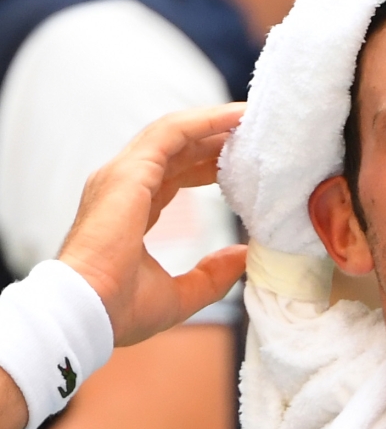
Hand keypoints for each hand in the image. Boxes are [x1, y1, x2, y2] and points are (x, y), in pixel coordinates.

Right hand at [58, 104, 247, 345]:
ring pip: (175, 133)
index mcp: (131, 209)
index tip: (244, 162)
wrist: (86, 312)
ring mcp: (122, 175)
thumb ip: (212, 275)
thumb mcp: (179, 294)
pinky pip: (172, 133)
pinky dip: (206, 121)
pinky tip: (236, 117)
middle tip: (256, 134)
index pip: (175, 174)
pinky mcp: (129, 172)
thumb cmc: (119, 310)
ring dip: (215, 121)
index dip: (209, 164)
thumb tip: (242, 256)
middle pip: (178, 149)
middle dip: (216, 138)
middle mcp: (124, 185)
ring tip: (251, 116)